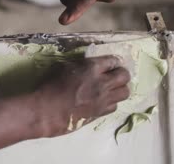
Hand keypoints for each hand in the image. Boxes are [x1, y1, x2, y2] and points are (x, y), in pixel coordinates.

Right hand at [0, 56, 129, 154]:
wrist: (48, 110)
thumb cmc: (50, 86)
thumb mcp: (63, 67)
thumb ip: (80, 65)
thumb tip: (87, 64)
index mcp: (92, 68)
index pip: (113, 60)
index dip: (113, 61)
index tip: (110, 63)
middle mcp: (102, 82)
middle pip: (124, 76)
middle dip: (121, 74)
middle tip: (114, 75)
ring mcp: (103, 99)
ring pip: (125, 92)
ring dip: (120, 88)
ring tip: (111, 88)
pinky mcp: (101, 112)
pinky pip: (115, 105)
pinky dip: (112, 102)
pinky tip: (102, 100)